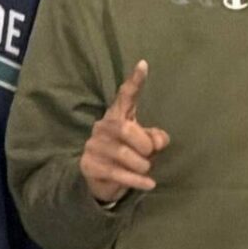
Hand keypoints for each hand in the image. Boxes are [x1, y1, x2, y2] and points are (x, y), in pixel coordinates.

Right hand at [79, 60, 169, 204]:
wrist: (101, 181)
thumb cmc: (129, 157)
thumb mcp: (145, 146)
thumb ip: (155, 139)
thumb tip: (158, 142)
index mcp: (117, 116)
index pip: (126, 96)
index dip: (135, 81)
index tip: (144, 64)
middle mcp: (102, 126)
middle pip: (126, 129)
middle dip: (144, 144)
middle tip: (149, 155)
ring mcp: (93, 145)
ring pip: (123, 153)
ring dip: (142, 165)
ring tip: (146, 169)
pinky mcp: (89, 165)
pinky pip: (117, 172)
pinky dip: (137, 180)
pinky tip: (149, 184)